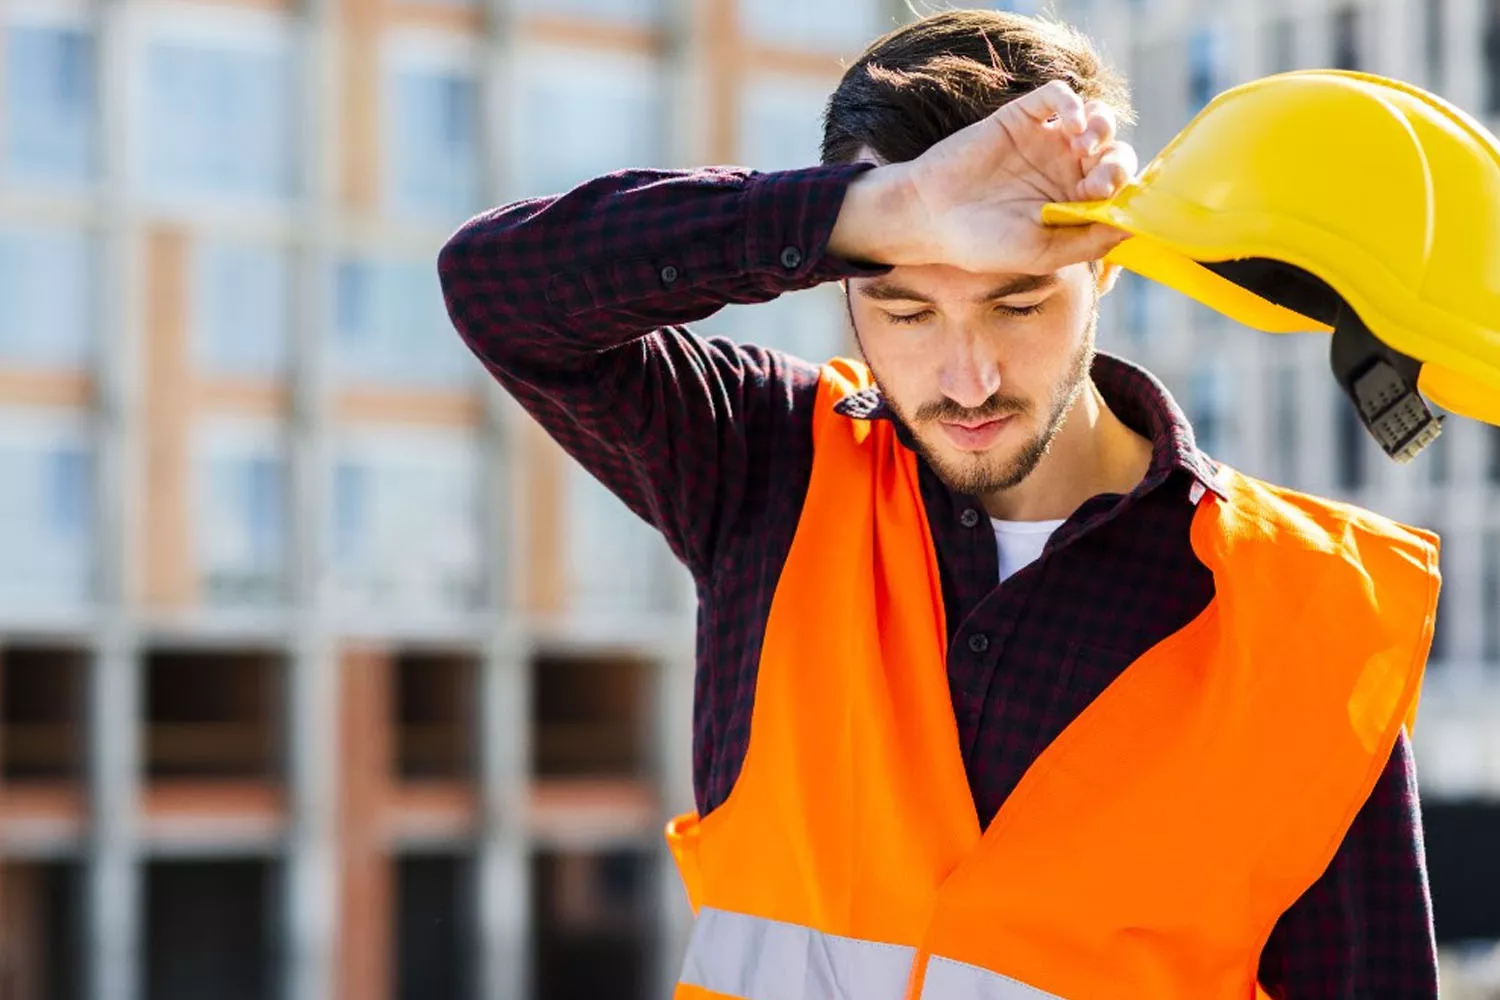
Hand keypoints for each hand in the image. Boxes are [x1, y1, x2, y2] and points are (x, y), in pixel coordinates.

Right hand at [828, 80, 1136, 273]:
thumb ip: (1089, 241)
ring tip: (1082, 146)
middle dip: (1116, 164)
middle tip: (1093, 181)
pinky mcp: (1023, 116)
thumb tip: (1134, 227)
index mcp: (1072, 204)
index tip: (1100, 200)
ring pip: (1097, 120)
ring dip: (1102, 129)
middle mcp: (1064, 171)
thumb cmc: (982, 243)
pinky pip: (1060, 96)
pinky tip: (1069, 125)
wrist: (930, 217)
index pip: (1119, 190)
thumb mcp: (1042, 253)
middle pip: (1115, 153)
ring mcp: (1045, 141)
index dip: (1123, 191)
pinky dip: (1073, 103)